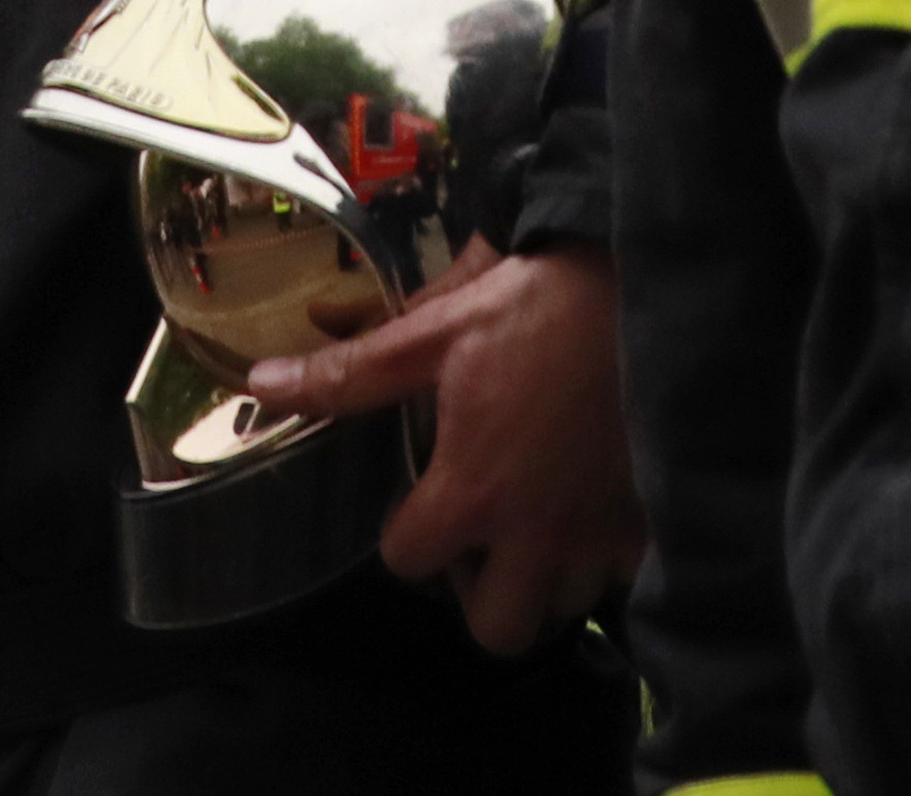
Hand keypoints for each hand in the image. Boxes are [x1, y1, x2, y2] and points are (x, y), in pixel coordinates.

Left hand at [246, 237, 645, 653]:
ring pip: (562, 606)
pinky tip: (591, 504)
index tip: (419, 494)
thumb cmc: (531, 305)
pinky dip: (603, 556)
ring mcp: (600, 533)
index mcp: (473, 490)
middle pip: (498, 629)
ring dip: (543, 575)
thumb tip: (259, 384)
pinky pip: (622, 575)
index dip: (402, 531)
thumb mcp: (433, 332)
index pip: (408, 561)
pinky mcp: (651, 520)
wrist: (644, 282)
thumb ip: (348, 375)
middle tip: (481, 534)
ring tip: (537, 512)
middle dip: (480, 594)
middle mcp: (537, 532)